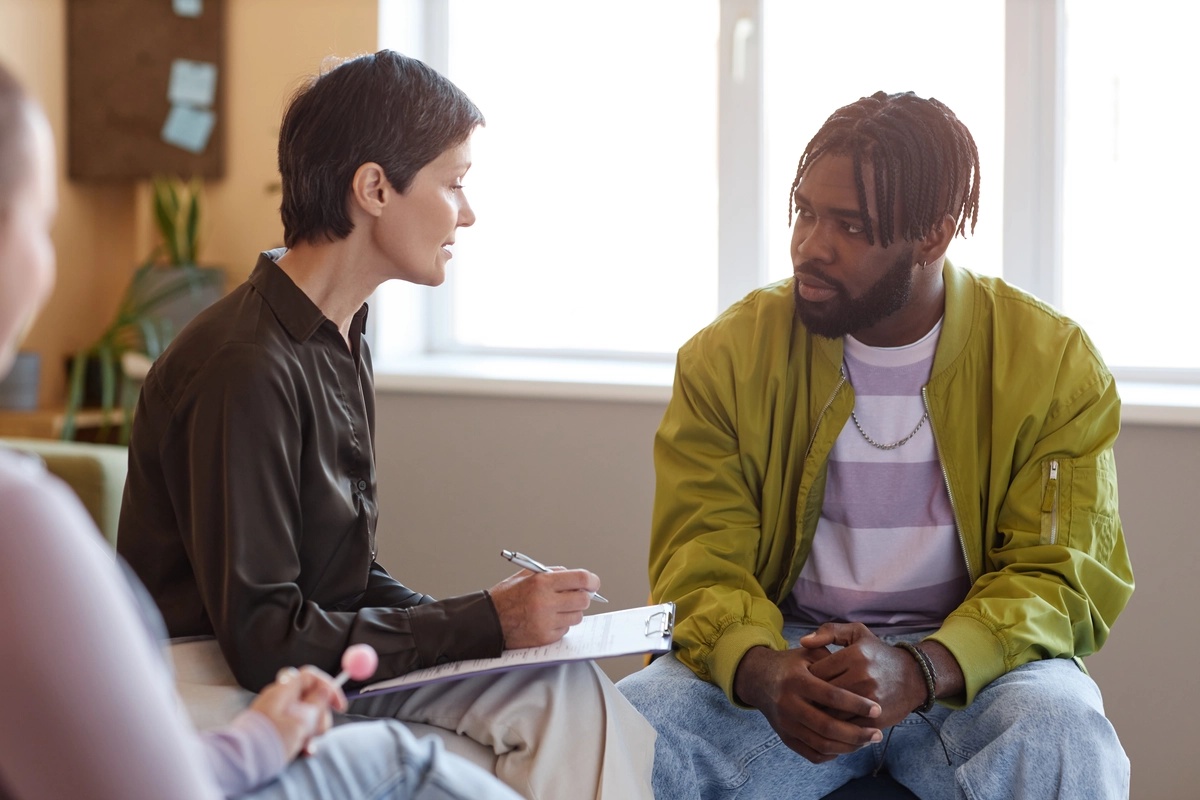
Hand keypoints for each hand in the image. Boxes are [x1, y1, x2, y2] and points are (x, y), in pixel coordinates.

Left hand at [250, 665, 347, 761]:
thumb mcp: (301, 721)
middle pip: (310, 697)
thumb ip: (317, 702)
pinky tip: (303, 750)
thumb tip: (326, 688)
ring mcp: (275, 713)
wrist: (244, 762)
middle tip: (318, 730)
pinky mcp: (274, 728)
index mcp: (284, 691)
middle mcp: (279, 698)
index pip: (311, 676)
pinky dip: (303, 737)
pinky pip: (295, 727)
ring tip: (306, 744)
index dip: (328, 687)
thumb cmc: (272, 740)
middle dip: (320, 715)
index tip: (339, 706)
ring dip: (312, 729)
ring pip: (305, 715)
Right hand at [489, 567, 599, 648]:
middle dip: (582, 597)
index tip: (593, 584)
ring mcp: (546, 622)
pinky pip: (565, 630)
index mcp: (542, 582)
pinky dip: (560, 625)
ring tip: (555, 609)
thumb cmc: (506, 597)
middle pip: (583, 600)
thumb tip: (576, 578)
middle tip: (575, 596)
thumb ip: (551, 573)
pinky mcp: (545, 638)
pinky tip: (546, 621)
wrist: (487, 622)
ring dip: (571, 612)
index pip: (581, 579)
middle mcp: (545, 602)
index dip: (592, 581)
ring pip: (576, 617)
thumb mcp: (526, 576)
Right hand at [734, 645, 881, 762]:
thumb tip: (861, 678)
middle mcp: (788, 704)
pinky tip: (847, 746)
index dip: (857, 704)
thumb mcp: (809, 654)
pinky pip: (812, 754)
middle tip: (877, 733)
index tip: (877, 709)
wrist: (759, 679)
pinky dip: (833, 754)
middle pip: (827, 726)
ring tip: (867, 741)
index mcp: (796, 680)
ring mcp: (785, 724)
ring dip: (849, 747)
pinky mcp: (785, 737)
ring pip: (821, 744)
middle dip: (857, 733)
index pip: (831, 696)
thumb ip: (832, 661)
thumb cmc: (792, 665)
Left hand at [801, 623, 926, 727]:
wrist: (914, 676)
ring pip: (833, 713)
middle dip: (811, 698)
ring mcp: (871, 699)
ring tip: (814, 711)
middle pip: (823, 694)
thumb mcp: (857, 633)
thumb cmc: (878, 653)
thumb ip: (829, 632)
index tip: (804, 681)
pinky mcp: (877, 718)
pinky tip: (832, 722)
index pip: (817, 671)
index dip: (806, 678)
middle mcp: (863, 676)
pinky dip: (837, 727)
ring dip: (821, 715)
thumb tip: (803, 642)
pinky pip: (848, 727)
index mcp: (855, 655)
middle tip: (805, 699)